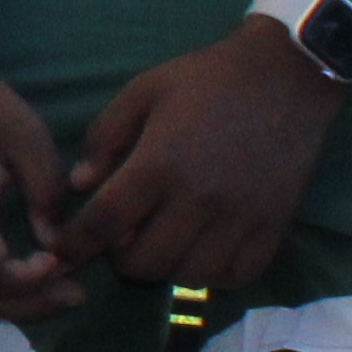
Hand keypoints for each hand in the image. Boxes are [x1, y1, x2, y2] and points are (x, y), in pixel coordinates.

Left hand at [50, 24, 346, 293]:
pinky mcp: (275, 225)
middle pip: (145, 261)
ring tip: (162, 244)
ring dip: (166, 269)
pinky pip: (238, 276)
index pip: (104, 223)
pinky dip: (213, 275)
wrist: (286, 75)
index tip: (65, 251)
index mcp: (159, 163)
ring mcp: (241, 217)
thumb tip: (79, 185)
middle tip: (121, 239)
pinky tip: (203, 251)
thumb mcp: (141, 93)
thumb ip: (104, 139)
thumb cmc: (206, 80)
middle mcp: (199, 198)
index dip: (76, 245)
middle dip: (119, 258)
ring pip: (190, 276)